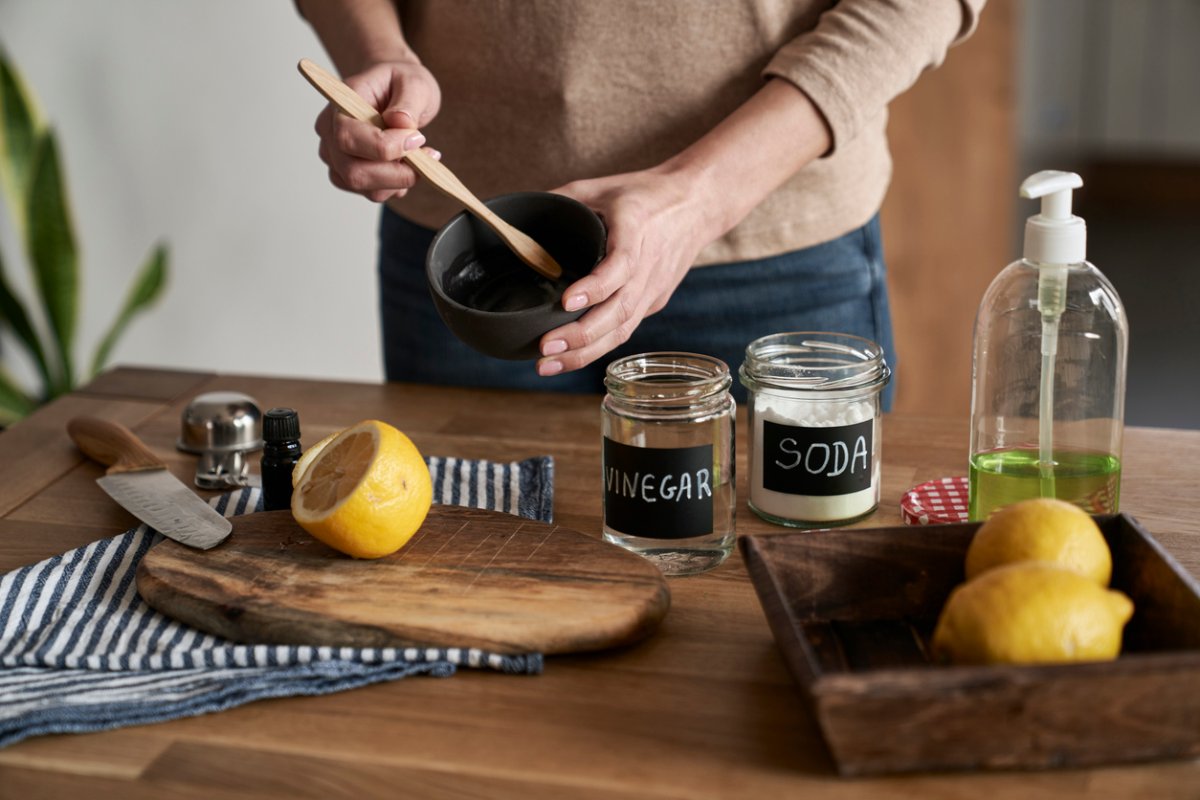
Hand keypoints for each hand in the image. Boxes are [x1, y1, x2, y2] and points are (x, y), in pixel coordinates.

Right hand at [314, 60, 441, 202]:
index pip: (349, 138)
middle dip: (396, 173)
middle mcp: (330, 132)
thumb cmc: (400, 82)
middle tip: (426, 157)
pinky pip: (371, 192)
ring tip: (419, 158)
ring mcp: (336, 156)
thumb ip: (408, 101)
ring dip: (398, 181)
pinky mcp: (348, 174)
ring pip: (364, 187)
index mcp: (340, 104)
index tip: (418, 140)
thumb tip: (401, 123)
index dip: (385, 148)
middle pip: (353, 172)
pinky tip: (406, 166)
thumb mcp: (414, 82)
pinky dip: (395, 186)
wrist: (394, 89)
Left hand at [536, 165, 715, 375]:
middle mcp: (649, 266)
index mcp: (637, 230)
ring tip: (547, 365)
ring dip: (585, 352)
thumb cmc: (644, 194)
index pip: (621, 266)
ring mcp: (653, 288)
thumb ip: (561, 198)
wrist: (697, 205)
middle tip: (544, 347)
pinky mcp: (653, 302)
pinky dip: (597, 347)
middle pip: (620, 310)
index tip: (566, 302)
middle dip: (581, 334)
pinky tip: (568, 358)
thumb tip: (516, 216)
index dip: (595, 287)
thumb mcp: (601, 185)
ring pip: (623, 329)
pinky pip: (625, 329)